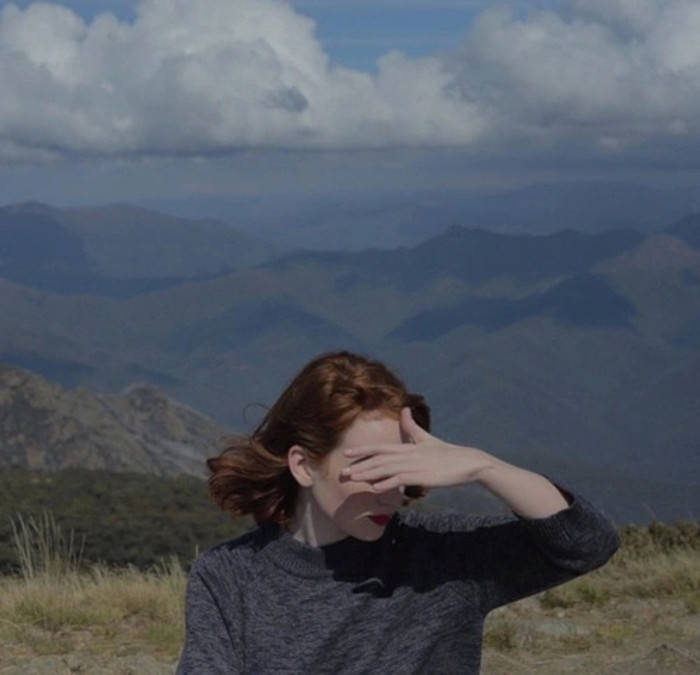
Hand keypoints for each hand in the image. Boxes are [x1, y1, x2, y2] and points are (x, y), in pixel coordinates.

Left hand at [341, 407, 496, 491]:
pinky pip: (400, 480)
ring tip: (352, 478)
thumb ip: (412, 427)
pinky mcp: (422, 476)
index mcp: (407, 447)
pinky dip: (386, 483)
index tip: (346, 454)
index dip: (362, 450)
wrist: (467, 462)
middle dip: (359, 465)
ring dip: (367, 474)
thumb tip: (405, 409)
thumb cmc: (446, 453)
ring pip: (385, 469)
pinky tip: (375, 488)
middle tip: (342, 472)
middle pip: (378, 459)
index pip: (380, 448)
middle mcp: (407, 454)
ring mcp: (414, 465)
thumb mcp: (426, 438)